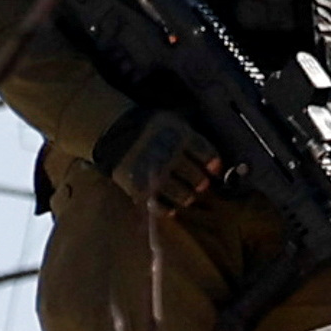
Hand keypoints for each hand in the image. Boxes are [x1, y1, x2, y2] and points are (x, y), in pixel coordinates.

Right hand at [103, 109, 224, 216]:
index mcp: (180, 136)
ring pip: (182, 195)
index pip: (206, 154)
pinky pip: (160, 206)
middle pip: (196, 177)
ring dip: (187, 196)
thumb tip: (216, 163)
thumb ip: (192, 139)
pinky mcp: (141, 188)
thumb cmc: (149, 126)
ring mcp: (155, 174)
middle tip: (200, 185)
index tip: (214, 170)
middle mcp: (170, 155)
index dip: (213, 164)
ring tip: (186, 196)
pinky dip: (167, 208)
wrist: (114, 130)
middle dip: (200, 182)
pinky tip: (170, 207)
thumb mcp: (172, 121)